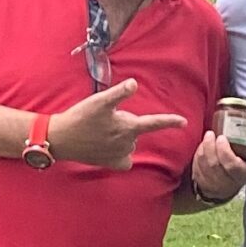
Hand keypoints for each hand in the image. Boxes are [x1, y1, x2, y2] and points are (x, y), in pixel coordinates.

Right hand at [48, 78, 185, 171]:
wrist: (61, 139)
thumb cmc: (80, 118)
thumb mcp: (99, 101)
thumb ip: (119, 93)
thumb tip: (134, 83)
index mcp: (127, 127)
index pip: (154, 123)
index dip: (170, 121)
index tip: (184, 122)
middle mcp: (126, 143)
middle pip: (135, 130)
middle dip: (125, 123)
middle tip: (104, 118)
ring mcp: (118, 155)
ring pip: (129, 142)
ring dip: (121, 136)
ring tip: (100, 130)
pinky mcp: (110, 163)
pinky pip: (124, 158)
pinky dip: (120, 152)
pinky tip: (108, 147)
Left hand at [191, 131, 245, 202]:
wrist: (227, 187)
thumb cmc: (242, 170)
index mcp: (242, 177)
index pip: (232, 166)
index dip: (225, 152)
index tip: (222, 138)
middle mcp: (226, 182)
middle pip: (215, 165)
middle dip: (211, 147)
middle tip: (211, 133)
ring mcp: (212, 184)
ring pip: (204, 165)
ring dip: (204, 149)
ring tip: (208, 136)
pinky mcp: (201, 182)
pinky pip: (197, 167)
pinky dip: (198, 154)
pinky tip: (203, 145)